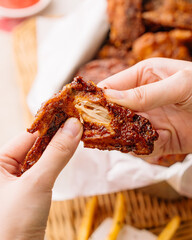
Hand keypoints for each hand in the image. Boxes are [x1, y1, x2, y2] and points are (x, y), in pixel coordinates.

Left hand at [0, 118, 81, 239]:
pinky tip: (68, 156)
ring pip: (42, 157)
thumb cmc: (12, 223)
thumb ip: (57, 153)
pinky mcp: (29, 190)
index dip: (51, 125)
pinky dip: (57, 163)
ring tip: (78, 137)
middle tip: (79, 126)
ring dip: (59, 149)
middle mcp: (6, 168)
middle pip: (36, 145)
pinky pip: (45, 170)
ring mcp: (18, 179)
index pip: (29, 135)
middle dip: (57, 137)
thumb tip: (73, 126)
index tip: (71, 116)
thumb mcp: (37, 183)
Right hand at [98, 58, 191, 155]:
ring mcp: (149, 118)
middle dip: (103, 120)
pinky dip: (136, 148)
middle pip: (114, 110)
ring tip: (108, 142)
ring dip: (118, 137)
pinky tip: (134, 148)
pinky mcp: (158, 137)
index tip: (82, 108)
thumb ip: (145, 92)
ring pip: (124, 129)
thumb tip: (111, 97)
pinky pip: (141, 144)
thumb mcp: (179, 84)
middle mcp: (141, 98)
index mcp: (143, 76)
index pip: (112, 85)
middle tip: (90, 130)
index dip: (97, 97)